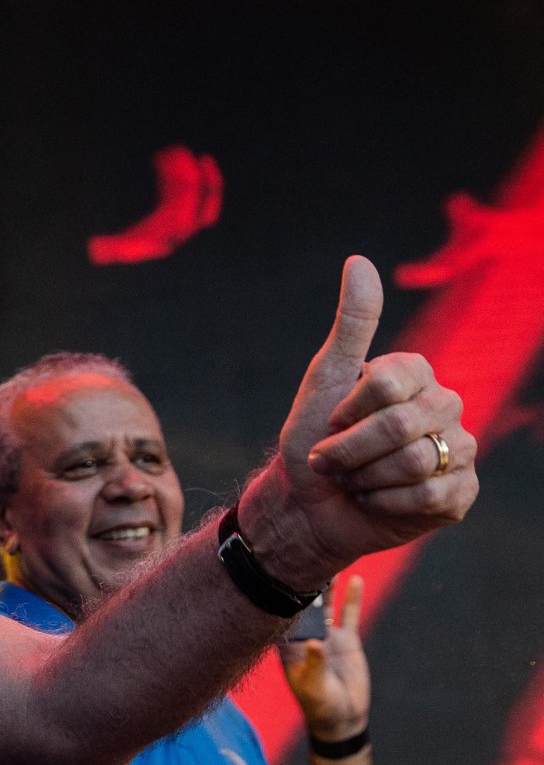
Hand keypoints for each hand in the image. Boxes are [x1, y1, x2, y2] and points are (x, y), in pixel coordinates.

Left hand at [240, 256, 478, 584]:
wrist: (306, 503)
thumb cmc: (311, 438)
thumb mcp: (324, 376)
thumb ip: (352, 322)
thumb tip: (359, 261)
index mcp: (416, 373)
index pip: (387, 384)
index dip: (346, 410)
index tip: (331, 419)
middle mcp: (445, 407)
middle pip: (399, 426)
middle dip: (349, 450)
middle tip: (331, 459)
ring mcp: (458, 450)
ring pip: (416, 463)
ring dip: (365, 477)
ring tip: (354, 479)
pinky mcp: (459, 493)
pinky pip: (429, 496)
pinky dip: (384, 502)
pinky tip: (373, 500)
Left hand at [279, 575, 369, 740]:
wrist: (343, 717)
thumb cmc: (319, 704)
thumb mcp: (314, 685)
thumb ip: (314, 663)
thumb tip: (314, 642)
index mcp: (288, 643)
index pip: (279, 611)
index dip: (278, 591)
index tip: (277, 567)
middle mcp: (305, 633)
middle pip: (301, 601)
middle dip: (301, 580)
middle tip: (303, 551)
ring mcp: (326, 634)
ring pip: (324, 603)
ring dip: (326, 583)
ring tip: (327, 559)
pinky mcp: (346, 639)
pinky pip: (349, 614)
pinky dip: (351, 597)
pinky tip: (355, 579)